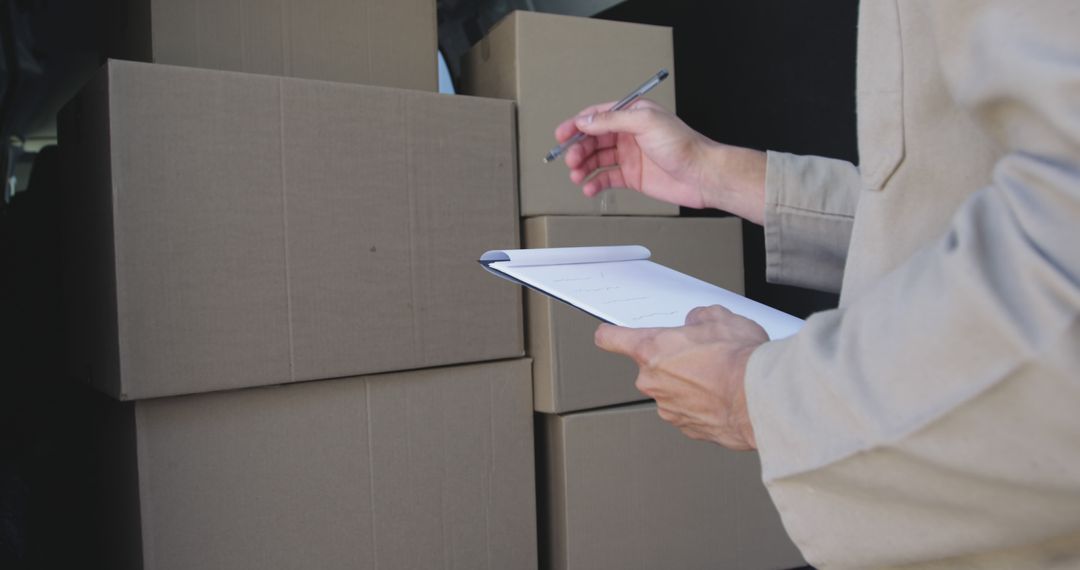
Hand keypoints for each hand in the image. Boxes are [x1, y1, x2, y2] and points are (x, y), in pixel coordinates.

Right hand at [554, 100, 767, 223]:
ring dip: (584, 166)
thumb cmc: (684, 145)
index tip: (562, 135)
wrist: (702, 175)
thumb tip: (586, 120)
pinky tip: (589, 187)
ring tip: (576, 175)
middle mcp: (630, 134)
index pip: (598, 116)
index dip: (577, 125)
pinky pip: (608, 178)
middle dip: (578, 148)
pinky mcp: (634, 177)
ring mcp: (631, 156)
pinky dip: (596, 182)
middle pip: (594, 139)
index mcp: (633, 115)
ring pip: (598, 159)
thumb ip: (612, 120)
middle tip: (570, 160)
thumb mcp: (645, 122)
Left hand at [594, 305, 768, 449]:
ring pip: (672, 390)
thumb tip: (697, 323)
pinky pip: (689, 411)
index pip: (612, 338)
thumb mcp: (721, 318)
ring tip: (720, 377)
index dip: (612, 335)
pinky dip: (703, 405)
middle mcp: (652, 381)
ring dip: (690, 385)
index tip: (609, 335)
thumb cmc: (738, 360)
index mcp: (651, 349)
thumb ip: (700, 318)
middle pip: (652, 366)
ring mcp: (668, 408)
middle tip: (702, 354)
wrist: (759, 399)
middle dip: (672, 360)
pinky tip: (725, 396)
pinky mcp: (686, 428)